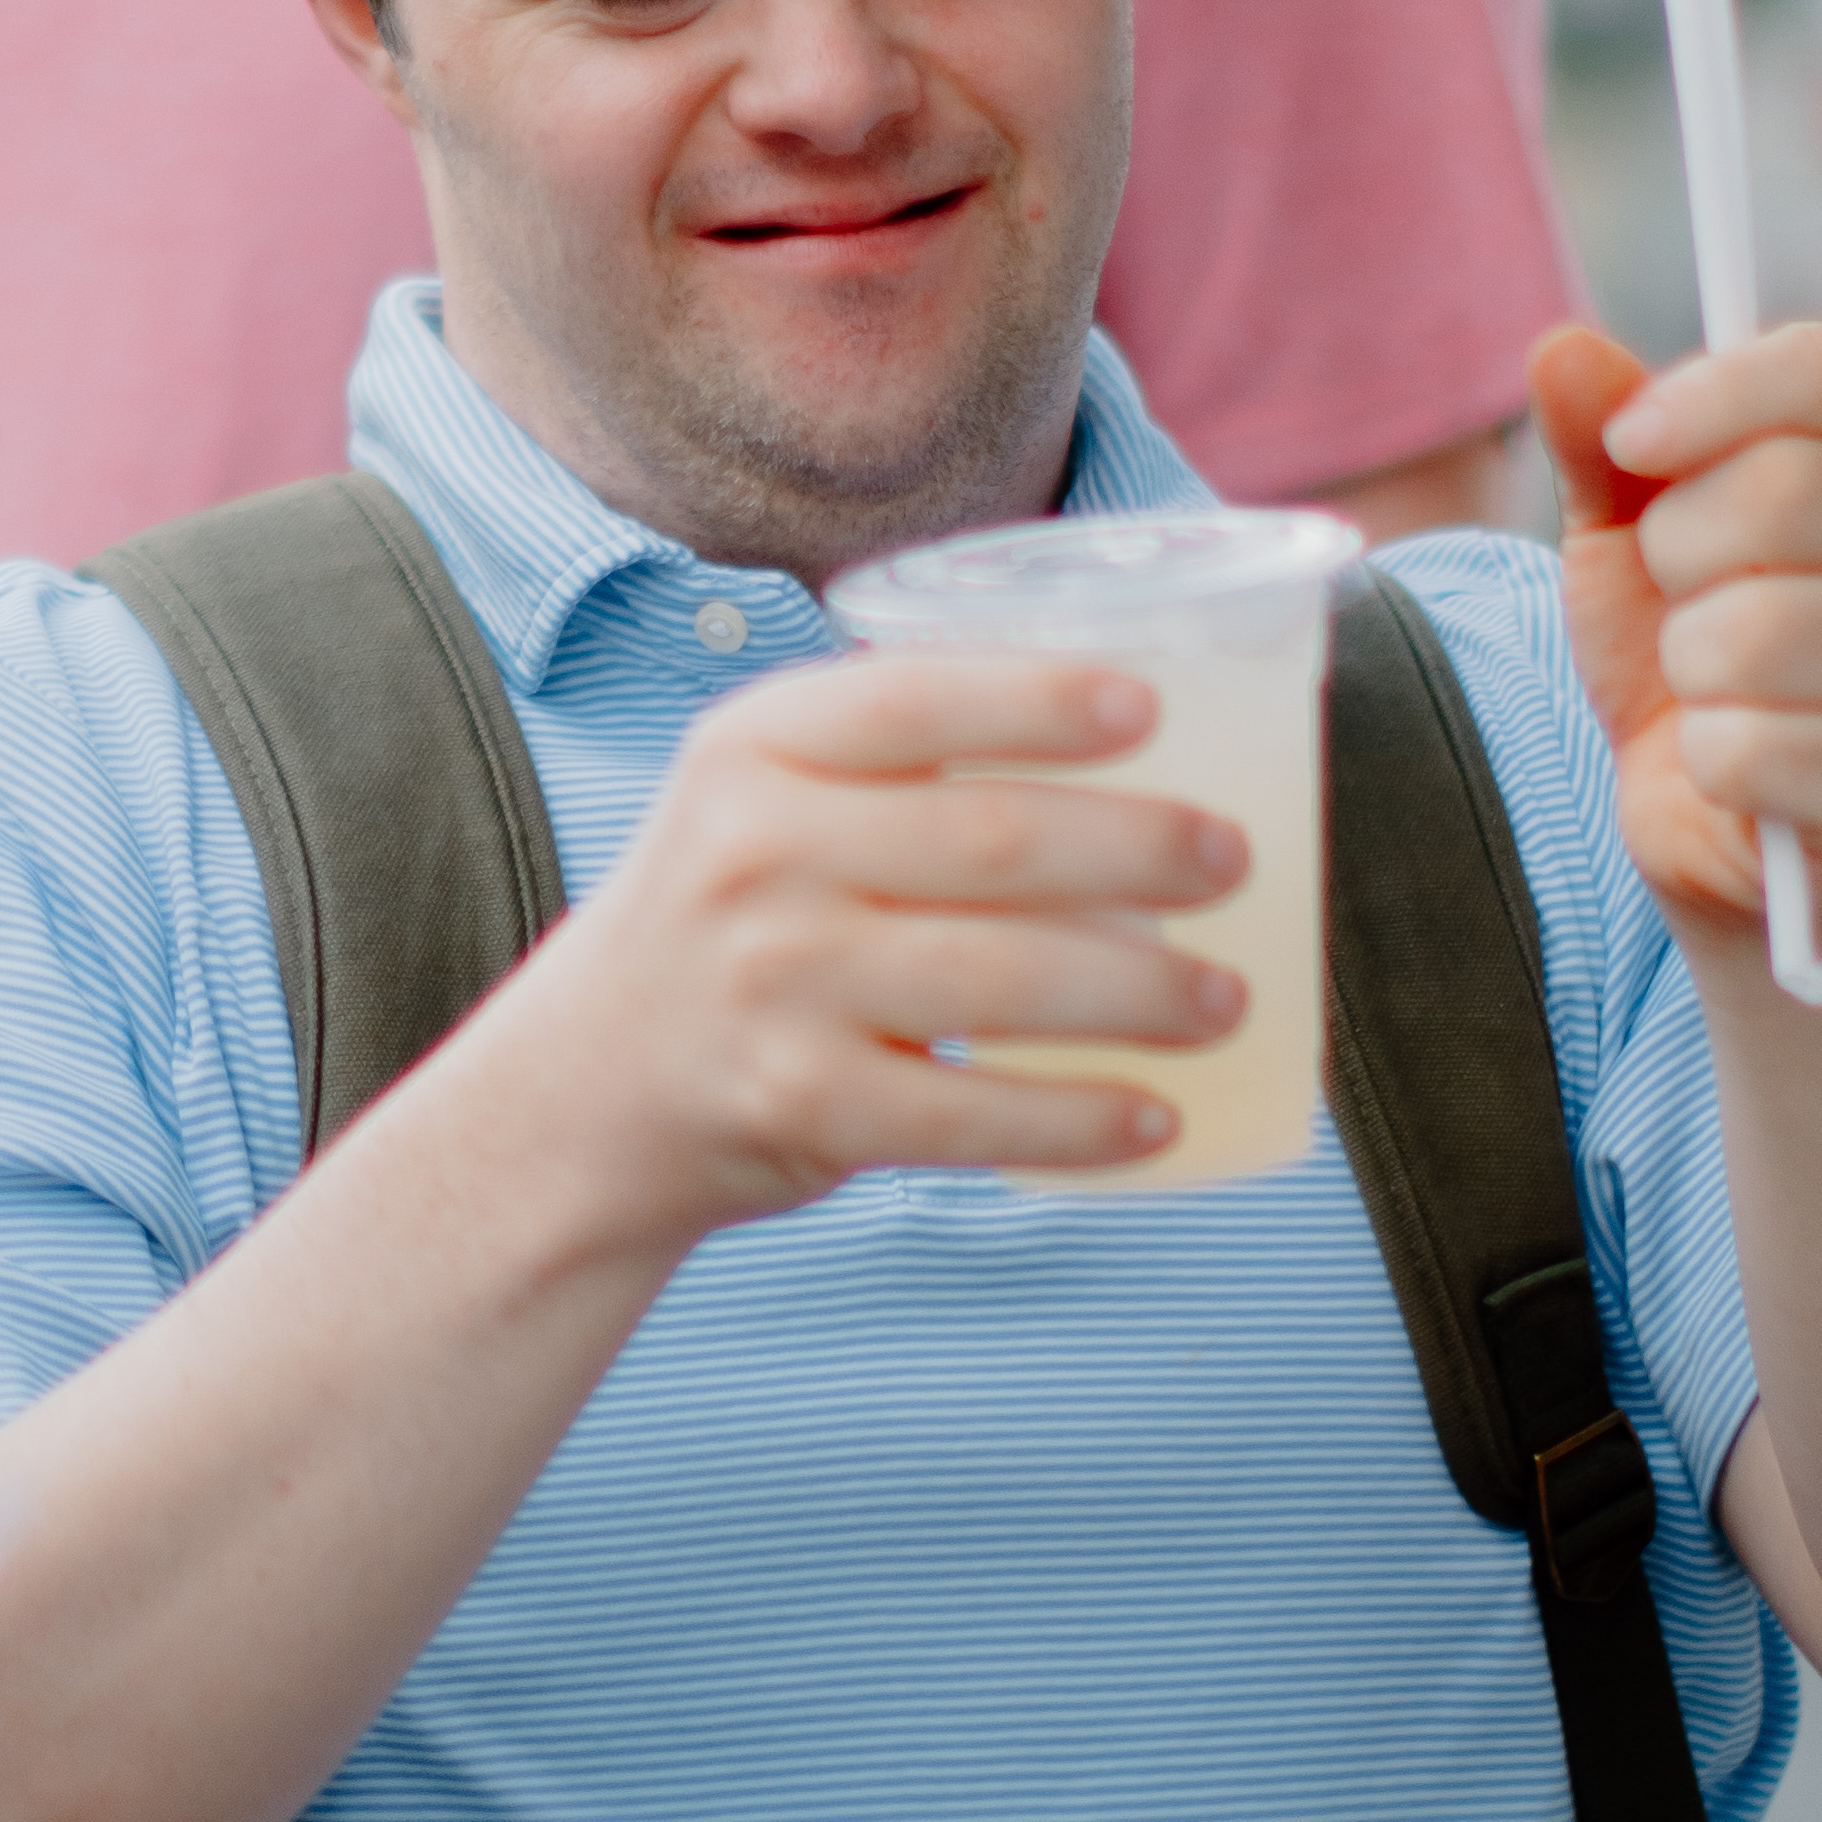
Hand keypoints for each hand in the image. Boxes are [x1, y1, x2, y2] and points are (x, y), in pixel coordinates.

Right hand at [475, 645, 1247, 1249]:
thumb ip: (892, 755)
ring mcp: (773, 985)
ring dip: (1141, 993)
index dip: (1039, 699)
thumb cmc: (731, 918)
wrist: (585, 1089)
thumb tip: (1141, 735)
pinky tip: (1157, 1117)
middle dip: (1141, 849)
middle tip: (1235, 860)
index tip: (1151, 710)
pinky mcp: (799, 1106)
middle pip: (988, 842)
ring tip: (1228, 998)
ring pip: (1000, 982)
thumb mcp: (761, 797)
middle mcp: (753, 856)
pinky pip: (971, 1118)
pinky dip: (1079, 1121)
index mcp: (753, 748)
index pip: (911, 699)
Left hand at [1536, 317, 1821, 952]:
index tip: (1630, 442)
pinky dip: (1708, 760)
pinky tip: (1738, 764)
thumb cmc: (1689, 648)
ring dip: (1688, 667)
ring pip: (1754, 631)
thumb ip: (1599, 439)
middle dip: (1678, 553)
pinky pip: (1751, 748)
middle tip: (1681, 598)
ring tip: (1712, 684)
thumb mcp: (1625, 530)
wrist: (1717, 812)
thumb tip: (1564, 350)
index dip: (1714, 393)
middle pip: (1783, 490)